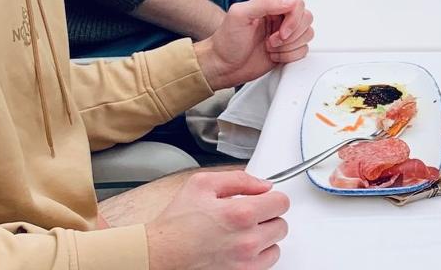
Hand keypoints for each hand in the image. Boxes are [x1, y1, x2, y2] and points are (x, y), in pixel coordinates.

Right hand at [144, 171, 288, 269]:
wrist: (159, 255)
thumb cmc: (176, 223)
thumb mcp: (201, 185)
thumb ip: (239, 179)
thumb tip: (264, 185)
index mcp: (240, 214)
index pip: (281, 202)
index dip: (271, 198)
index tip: (262, 200)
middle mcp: (247, 240)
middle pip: (281, 224)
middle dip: (268, 217)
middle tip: (248, 216)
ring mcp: (245, 263)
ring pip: (276, 246)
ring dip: (264, 238)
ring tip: (243, 234)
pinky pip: (265, 265)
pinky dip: (257, 256)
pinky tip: (240, 249)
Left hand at [194, 0, 313, 89]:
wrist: (222, 67)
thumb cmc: (226, 42)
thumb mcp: (239, 15)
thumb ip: (264, 3)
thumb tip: (289, 2)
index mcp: (269, 4)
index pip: (297, 4)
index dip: (293, 20)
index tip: (280, 32)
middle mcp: (279, 17)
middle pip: (306, 18)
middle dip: (291, 35)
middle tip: (272, 41)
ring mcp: (284, 34)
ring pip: (307, 35)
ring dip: (289, 46)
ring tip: (270, 47)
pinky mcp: (287, 50)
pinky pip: (303, 50)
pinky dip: (289, 56)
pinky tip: (274, 55)